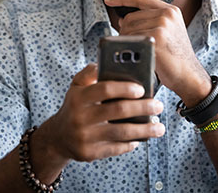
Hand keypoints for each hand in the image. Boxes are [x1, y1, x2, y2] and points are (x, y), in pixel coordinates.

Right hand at [45, 64, 164, 162]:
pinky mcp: (90, 154)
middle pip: (118, 110)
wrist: (58, 137)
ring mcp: (85, 137)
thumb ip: (90, 73)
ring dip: (145, 130)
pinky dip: (132, 143)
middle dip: (143, 107)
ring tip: (159, 127)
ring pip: (122, 132)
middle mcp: (80, 117)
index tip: (142, 89)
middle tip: (159, 105)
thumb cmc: (75, 106)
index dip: (125, 88)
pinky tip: (142, 138)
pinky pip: (116, 148)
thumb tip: (105, 63)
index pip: (105, 89)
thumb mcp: (76, 86)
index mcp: (79, 97)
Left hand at [105, 0, 211, 106]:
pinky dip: (130, 48)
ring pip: (128, 29)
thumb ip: (148, 22)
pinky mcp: (157, 37)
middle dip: (124, 31)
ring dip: (126, 42)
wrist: (189, 75)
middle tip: (130, 45)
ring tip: (136, 52)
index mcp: (170, 10)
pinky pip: (131, 40)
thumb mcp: (167, 33)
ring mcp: (163, 25)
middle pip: (130, 17)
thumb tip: (122, 20)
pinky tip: (138, 55)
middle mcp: (167, 14)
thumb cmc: (176, 58)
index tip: (109, 0)